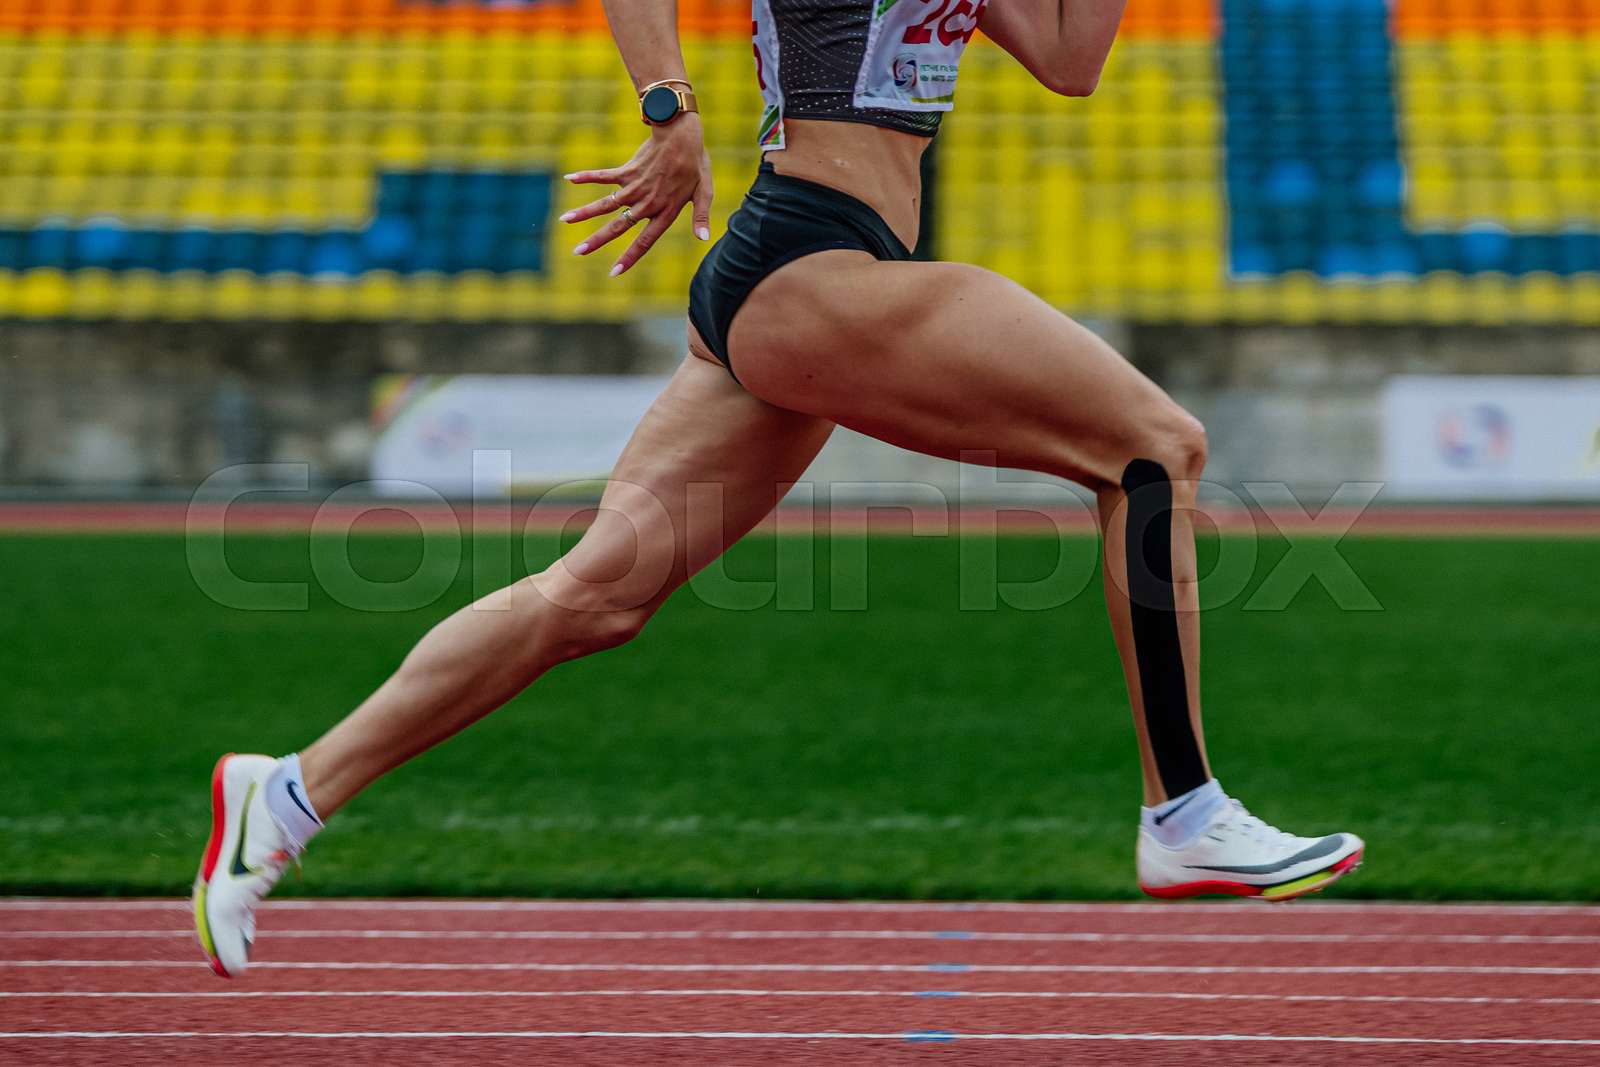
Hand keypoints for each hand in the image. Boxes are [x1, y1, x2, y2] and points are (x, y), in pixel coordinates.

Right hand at [561, 113, 713, 276]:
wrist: (681, 134)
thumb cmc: (695, 163)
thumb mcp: (705, 192)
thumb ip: (702, 217)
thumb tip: (703, 240)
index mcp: (664, 211)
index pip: (645, 241)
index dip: (630, 258)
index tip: (614, 272)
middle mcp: (646, 202)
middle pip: (617, 226)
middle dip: (596, 240)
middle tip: (577, 252)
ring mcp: (634, 187)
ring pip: (605, 204)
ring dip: (583, 212)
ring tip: (564, 220)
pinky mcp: (627, 171)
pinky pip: (603, 176)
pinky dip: (587, 176)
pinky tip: (569, 178)